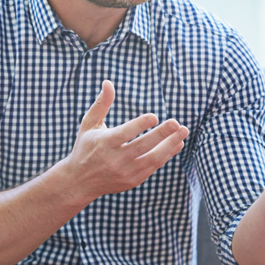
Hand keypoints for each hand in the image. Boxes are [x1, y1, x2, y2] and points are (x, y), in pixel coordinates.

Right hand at [65, 80, 188, 200]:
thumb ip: (101, 104)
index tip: (155, 116)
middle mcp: (115, 159)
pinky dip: (167, 155)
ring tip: (183, 132)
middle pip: (142, 146)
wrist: (80, 181)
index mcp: (104, 143)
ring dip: (170, 145)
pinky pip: (154, 167)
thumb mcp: (88, 124)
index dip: (140, 125)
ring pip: (152, 158)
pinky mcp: (133, 180)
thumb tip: (108, 82)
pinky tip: (177, 144)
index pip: (125, 134)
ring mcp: (125, 172)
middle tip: (176, 123)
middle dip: (162, 134)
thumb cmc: (85, 147)